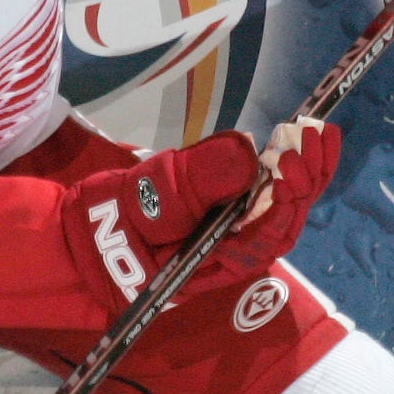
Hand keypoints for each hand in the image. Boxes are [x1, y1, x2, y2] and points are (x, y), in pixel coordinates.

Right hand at [57, 123, 337, 316]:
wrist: (75, 241)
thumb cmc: (102, 228)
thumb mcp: (139, 202)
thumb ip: (188, 184)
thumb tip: (245, 152)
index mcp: (214, 263)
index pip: (268, 235)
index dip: (287, 196)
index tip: (290, 155)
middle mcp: (229, 252)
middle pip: (283, 219)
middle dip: (306, 176)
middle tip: (318, 131)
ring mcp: (226, 232)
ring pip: (277, 206)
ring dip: (301, 168)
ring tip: (313, 130)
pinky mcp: (218, 210)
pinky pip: (261, 193)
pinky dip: (279, 166)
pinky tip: (289, 140)